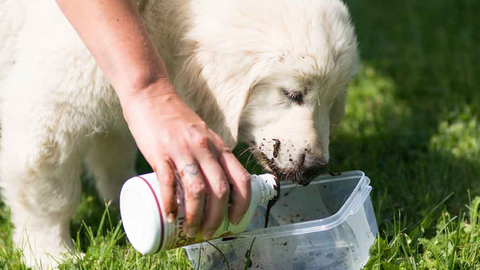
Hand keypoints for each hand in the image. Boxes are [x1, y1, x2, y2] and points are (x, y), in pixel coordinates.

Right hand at [122, 78, 250, 239]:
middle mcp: (204, 148)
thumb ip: (210, 154)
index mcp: (218, 146)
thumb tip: (215, 187)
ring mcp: (182, 150)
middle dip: (217, 218)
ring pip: (197, 190)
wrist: (151, 95)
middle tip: (209, 232)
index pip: (240, 178)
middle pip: (220, 190)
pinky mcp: (159, 153)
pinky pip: (168, 183)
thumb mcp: (203, 135)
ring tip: (191, 231)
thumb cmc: (177, 120)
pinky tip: (170, 217)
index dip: (242, 203)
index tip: (235, 221)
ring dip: (196, 216)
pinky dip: (170, 204)